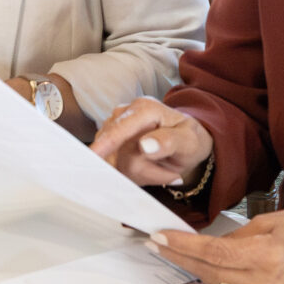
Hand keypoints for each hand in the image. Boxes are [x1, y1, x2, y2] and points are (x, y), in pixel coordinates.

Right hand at [90, 97, 212, 188]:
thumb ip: (169, 141)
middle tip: (172, 175)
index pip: (121, 128)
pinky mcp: (109, 142)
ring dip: (142, 174)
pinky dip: (134, 175)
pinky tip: (150, 169)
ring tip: (163, 170)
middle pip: (119, 152)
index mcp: (145, 108)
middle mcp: (125, 114)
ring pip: (115, 162)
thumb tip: (144, 145)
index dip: (106, 143)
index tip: (93, 156)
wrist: (184, 144)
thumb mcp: (189, 141)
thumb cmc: (189, 139)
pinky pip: (115, 167)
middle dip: (146, 170)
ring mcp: (114, 128)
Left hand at [150, 208, 283, 283]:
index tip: (161, 237)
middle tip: (155, 242)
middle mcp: (263, 280)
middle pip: (209, 270)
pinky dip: (208, 273)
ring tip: (167, 250)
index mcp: (267, 255)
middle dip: (178, 256)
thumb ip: (236, 235)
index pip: (214, 252)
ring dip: (189, 266)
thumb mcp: (270, 220)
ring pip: (215, 280)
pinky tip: (194, 262)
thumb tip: (208, 244)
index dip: (184, 246)